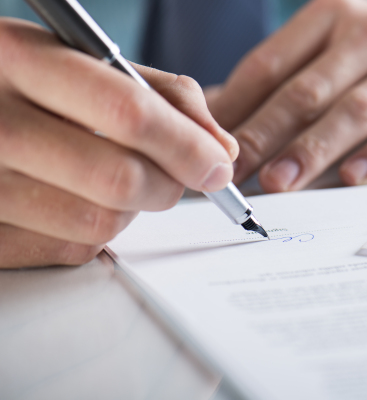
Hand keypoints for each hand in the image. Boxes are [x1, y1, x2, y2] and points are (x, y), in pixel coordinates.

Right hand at [0, 18, 237, 267]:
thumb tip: (222, 150)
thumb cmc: (26, 85)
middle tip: (175, 177)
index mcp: (21, 60)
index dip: (186, 145)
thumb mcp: (82, 61)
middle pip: (119, 179)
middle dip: (168, 185)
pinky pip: (69, 249)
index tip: (217, 164)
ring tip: (114, 178)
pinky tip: (78, 198)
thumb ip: (160, 95)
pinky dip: (94, 231)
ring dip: (130, 210)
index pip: (128, 112)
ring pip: (98, 224)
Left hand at [207, 0, 366, 191]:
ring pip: (356, 110)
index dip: (237, 109)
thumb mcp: (332, 56)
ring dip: (314, 149)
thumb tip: (216, 116)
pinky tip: (354, 176)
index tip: (212, 148)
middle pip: (308, 89)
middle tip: (237, 173)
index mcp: (331, 16)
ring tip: (281, 182)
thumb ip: (283, 81)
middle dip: (267, 134)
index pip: (271, 65)